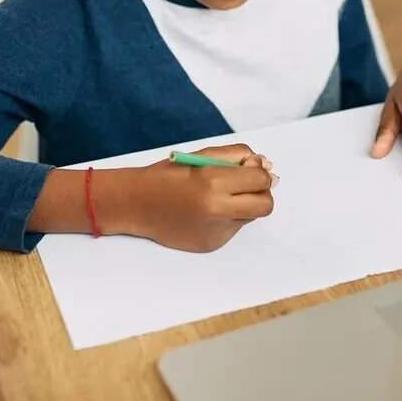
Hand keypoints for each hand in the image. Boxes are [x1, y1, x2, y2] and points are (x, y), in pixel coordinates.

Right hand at [105, 144, 275, 252]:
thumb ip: (236, 157)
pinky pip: (233, 229)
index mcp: (213, 183)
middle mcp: (216, 210)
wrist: (136, 204)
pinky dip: (227, 217)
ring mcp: (214, 232)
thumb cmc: (168, 175)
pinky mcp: (211, 245)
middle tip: (245, 185)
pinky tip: (205, 212)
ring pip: (250, 217)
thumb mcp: (202, 155)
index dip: (258, 172)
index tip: (249, 168)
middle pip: (265, 206)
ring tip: (218, 197)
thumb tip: (265, 165)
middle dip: (261, 193)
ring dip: (243, 205)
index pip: (260, 180)